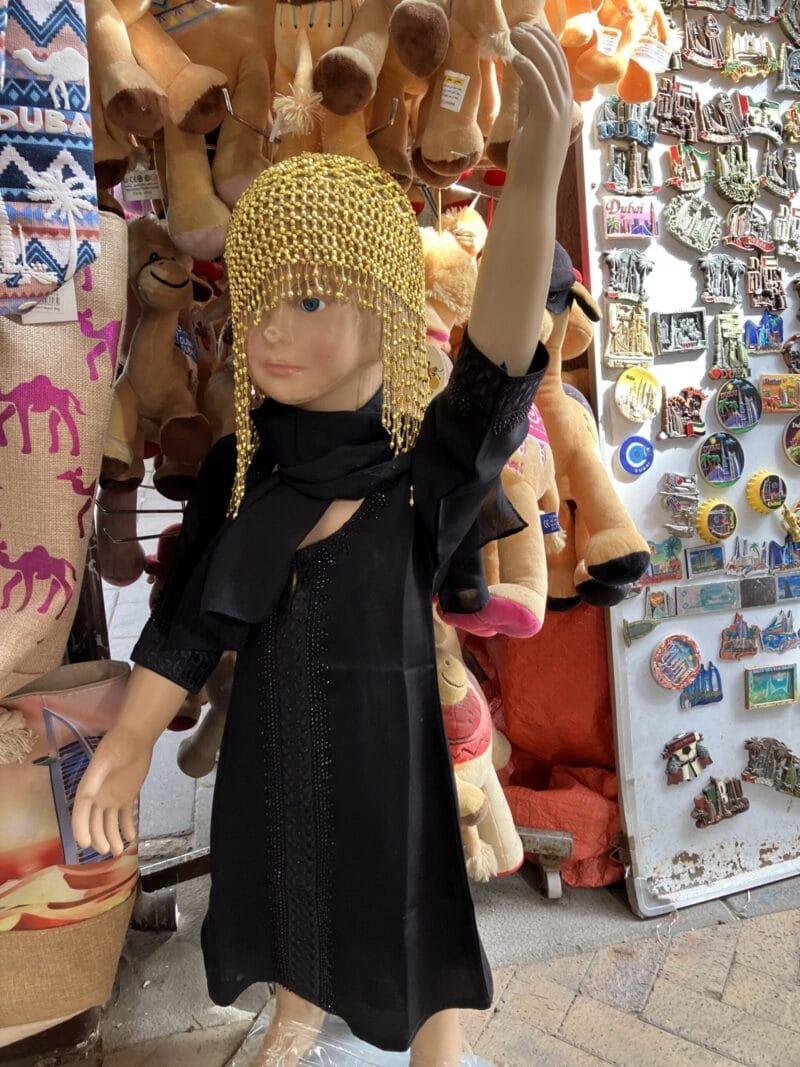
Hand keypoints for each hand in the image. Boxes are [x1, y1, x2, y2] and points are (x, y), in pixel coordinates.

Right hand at [72, 726, 152, 855]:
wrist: (135, 739)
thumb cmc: (115, 748)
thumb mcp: (104, 761)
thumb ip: (96, 777)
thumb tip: (88, 794)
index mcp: (87, 791)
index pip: (79, 815)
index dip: (80, 830)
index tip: (85, 845)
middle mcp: (98, 799)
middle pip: (94, 824)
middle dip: (99, 838)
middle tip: (108, 850)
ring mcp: (112, 799)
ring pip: (109, 824)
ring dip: (113, 837)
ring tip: (120, 850)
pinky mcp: (127, 797)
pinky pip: (125, 817)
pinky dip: (127, 827)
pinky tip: (132, 836)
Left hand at [506, 23, 572, 195]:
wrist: (532, 190)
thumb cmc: (529, 163)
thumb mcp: (530, 125)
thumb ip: (530, 102)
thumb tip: (525, 78)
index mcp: (563, 105)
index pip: (558, 65)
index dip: (544, 44)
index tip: (528, 31)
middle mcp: (566, 105)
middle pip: (556, 61)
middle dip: (538, 39)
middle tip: (518, 26)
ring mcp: (559, 112)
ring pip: (548, 68)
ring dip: (531, 47)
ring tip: (515, 33)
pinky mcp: (547, 119)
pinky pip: (539, 86)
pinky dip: (528, 68)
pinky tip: (515, 57)